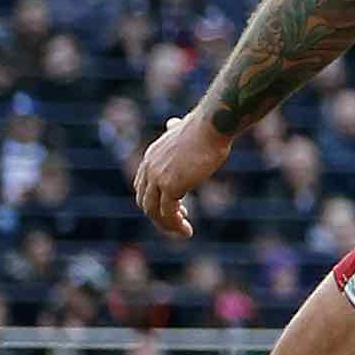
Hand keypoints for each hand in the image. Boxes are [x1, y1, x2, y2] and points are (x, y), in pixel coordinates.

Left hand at [132, 114, 233, 239]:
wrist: (211, 127)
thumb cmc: (204, 127)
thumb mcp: (183, 128)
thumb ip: (175, 130)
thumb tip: (173, 123)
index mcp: (151, 157)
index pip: (143, 187)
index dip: (155, 200)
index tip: (177, 208)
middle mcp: (149, 168)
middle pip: (145, 201)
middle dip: (159, 215)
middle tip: (180, 222)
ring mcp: (158, 178)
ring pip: (154, 211)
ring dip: (167, 225)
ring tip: (183, 232)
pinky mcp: (171, 186)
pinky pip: (168, 213)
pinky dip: (175, 225)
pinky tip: (186, 231)